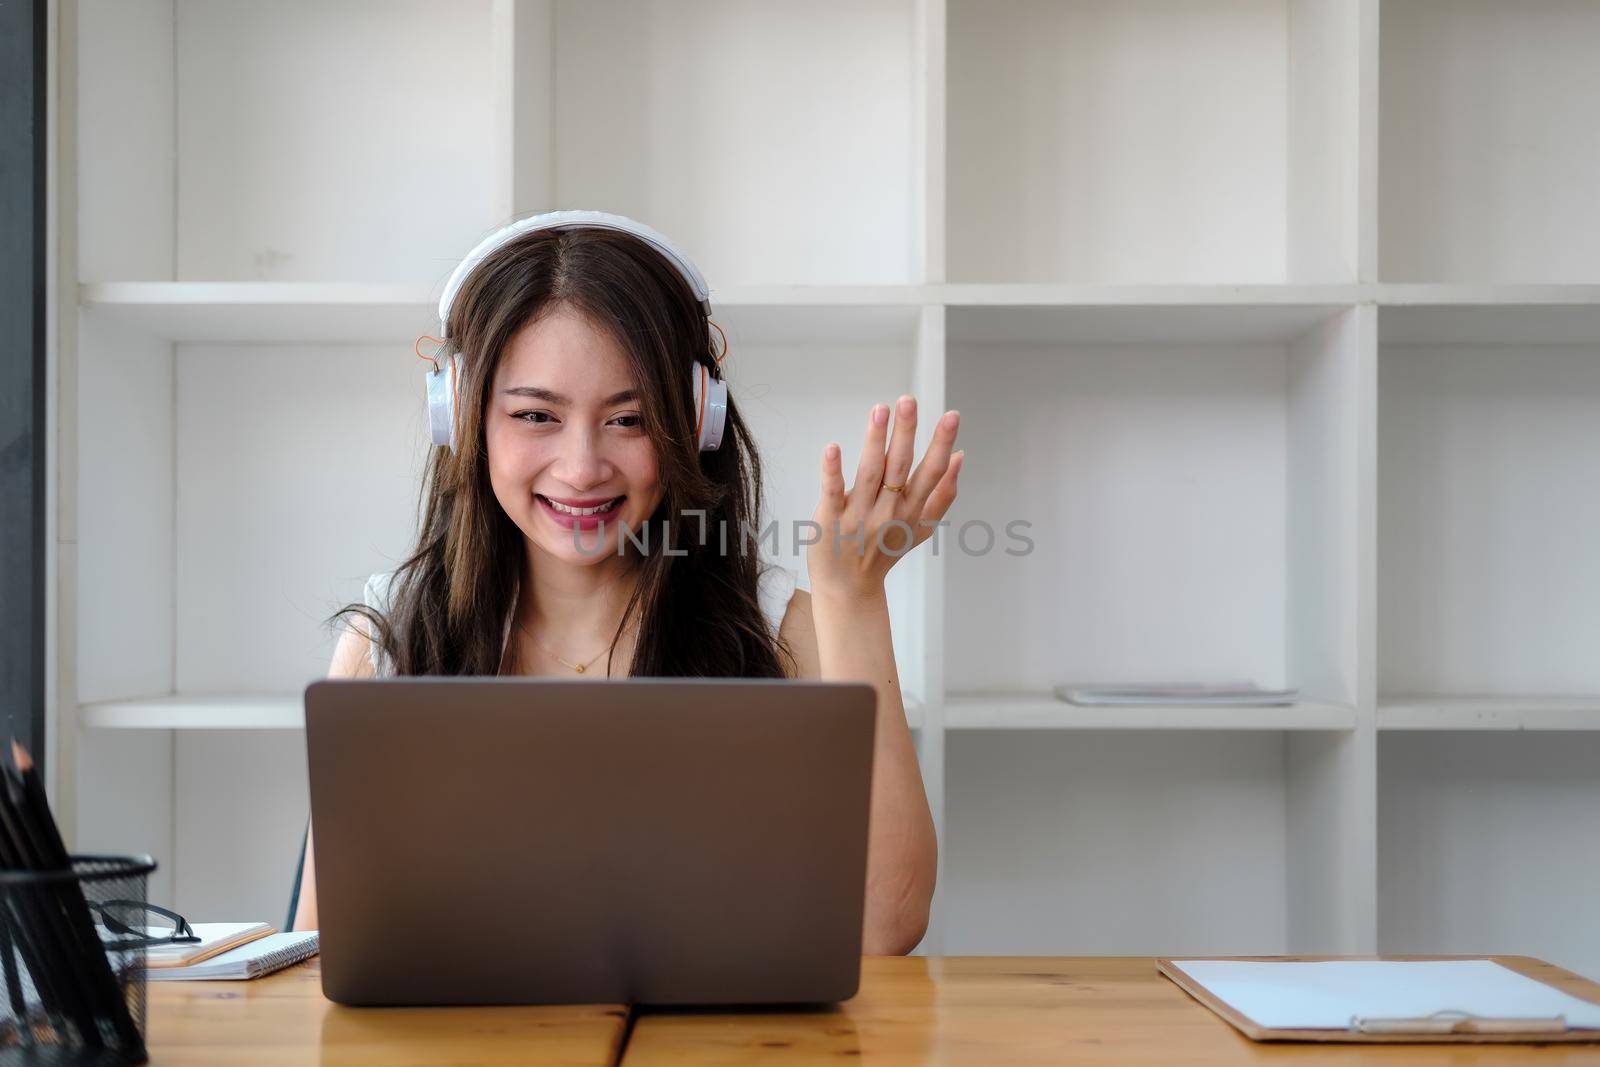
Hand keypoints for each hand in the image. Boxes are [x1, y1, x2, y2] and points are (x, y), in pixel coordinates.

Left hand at [808, 395, 962, 600]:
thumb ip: (943, 494)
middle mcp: (889, 510)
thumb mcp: (921, 527)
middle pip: (901, 466)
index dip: (942, 443)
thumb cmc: (884, 552)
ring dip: (875, 440)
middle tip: (909, 401)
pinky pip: (833, 492)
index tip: (951, 415)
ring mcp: (860, 515)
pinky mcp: (831, 519)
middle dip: (906, 433)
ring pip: (870, 472)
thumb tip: (961, 456)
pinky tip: (833, 448)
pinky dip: (832, 471)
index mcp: (912, 509)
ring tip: (880, 409)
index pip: (931, 471)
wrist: (849, 590)